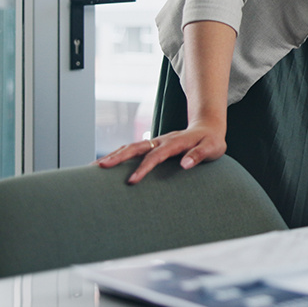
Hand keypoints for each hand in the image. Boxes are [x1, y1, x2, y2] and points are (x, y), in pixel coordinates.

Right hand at [94, 118, 226, 183]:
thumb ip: (200, 155)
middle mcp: (162, 140)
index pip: (157, 155)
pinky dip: (119, 154)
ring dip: (114, 155)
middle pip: (137, 147)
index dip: (144, 167)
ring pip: (131, 146)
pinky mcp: (153, 145)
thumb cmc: (211, 141)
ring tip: (94, 167)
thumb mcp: (213, 148)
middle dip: (118, 157)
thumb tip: (185, 164)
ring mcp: (156, 141)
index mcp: (176, 142)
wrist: (209, 127)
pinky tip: (106, 164)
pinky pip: (133, 149)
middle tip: (99, 167)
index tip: (131, 181)